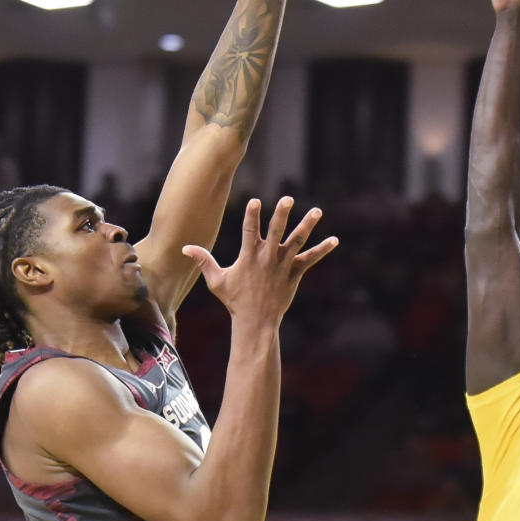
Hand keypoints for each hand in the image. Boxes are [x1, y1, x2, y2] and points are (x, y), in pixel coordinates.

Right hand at [182, 197, 336, 325]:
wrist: (256, 322)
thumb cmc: (235, 300)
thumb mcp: (216, 281)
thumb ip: (203, 260)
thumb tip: (184, 248)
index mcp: (248, 257)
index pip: (249, 231)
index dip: (252, 215)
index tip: (256, 201)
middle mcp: (267, 258)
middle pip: (276, 232)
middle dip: (281, 215)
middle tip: (288, 199)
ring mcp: (283, 266)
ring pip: (297, 242)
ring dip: (307, 226)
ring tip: (317, 211)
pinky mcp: (294, 275)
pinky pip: (310, 259)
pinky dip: (323, 250)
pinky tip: (334, 240)